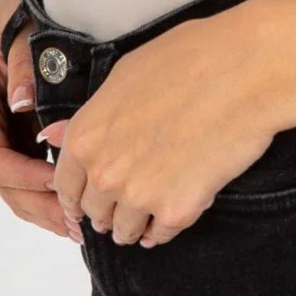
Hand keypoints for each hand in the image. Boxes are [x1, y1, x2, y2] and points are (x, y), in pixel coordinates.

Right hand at [0, 0, 82, 244]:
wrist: (24, 0)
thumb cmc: (21, 12)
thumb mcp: (21, 30)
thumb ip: (21, 64)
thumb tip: (20, 101)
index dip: (24, 176)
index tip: (60, 185)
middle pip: (3, 181)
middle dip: (39, 205)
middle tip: (76, 223)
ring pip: (15, 187)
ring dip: (45, 210)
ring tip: (79, 228)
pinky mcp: (15, 140)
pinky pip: (28, 177)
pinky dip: (49, 195)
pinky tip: (76, 210)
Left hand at [36, 7, 276, 246]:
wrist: (242, 72)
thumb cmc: (187, 60)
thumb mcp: (123, 77)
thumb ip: (89, 116)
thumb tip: (52, 134)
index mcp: (86, 136)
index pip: (64, 185)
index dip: (77, 192)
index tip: (87, 198)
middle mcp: (105, 172)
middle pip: (94, 211)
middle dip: (107, 207)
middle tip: (128, 198)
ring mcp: (139, 196)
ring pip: (125, 230)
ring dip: (135, 223)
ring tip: (153, 207)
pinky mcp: (177, 212)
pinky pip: (161, 234)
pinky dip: (166, 227)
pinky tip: (176, 207)